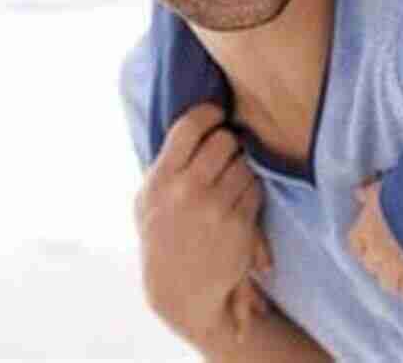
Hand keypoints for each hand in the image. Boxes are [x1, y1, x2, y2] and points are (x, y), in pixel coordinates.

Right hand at [135, 103, 264, 344]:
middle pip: (224, 141)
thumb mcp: (147, 200)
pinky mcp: (239, 224)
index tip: (216, 114)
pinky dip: (251, 189)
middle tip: (225, 152)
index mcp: (160, 180)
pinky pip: (255, 187)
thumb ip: (166, 164)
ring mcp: (214, 207)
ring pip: (244, 163)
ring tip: (230, 181)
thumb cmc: (163, 236)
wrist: (180, 289)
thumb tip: (195, 121)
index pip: (189, 127)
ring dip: (242, 167)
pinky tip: (238, 201)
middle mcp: (186, 191)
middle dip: (228, 143)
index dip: (208, 113)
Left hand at [347, 179, 402, 300]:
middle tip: (390, 260)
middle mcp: (376, 251)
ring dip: (393, 280)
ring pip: (387, 284)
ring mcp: (394, 266)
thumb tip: (356, 192)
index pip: (355, 247)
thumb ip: (368, 193)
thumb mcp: (380, 189)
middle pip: (371, 267)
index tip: (369, 249)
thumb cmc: (401, 192)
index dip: (362, 249)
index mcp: (365, 230)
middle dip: (378, 265)